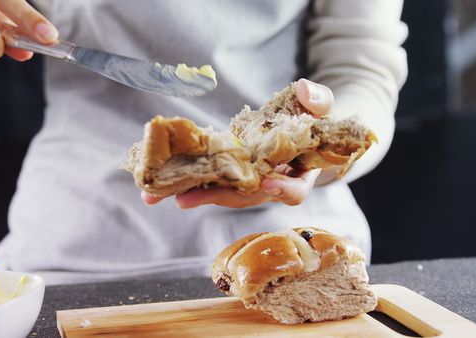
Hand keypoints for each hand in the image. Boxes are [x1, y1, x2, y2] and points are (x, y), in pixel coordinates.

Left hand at [142, 78, 333, 208]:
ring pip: (219, 193)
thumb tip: (304, 90)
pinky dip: (183, 181)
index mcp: (298, 176)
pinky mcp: (227, 174)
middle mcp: (269, 186)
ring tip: (154, 194)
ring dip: (188, 193)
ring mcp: (245, 183)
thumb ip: (318, 100)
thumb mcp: (321, 107)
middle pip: (244, 197)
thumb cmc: (313, 118)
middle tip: (183, 199)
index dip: (282, 189)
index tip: (267, 183)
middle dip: (213, 197)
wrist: (299, 129)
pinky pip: (207, 180)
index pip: (293, 191)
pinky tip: (155, 183)